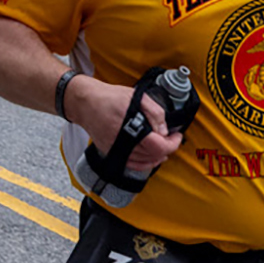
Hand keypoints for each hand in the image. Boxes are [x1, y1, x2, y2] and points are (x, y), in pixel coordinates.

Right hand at [69, 75, 183, 181]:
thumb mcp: (137, 97)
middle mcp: (123, 144)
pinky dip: (145, 163)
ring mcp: (116, 151)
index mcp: (131, 130)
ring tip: (163, 145)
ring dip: (157, 156)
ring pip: (144, 163)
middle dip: (167, 148)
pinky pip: (132, 165)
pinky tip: (151, 156)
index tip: (177, 136)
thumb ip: (155, 113)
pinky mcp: (111, 153)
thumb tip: (164, 130)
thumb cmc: (108, 98)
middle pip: (153, 156)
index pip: (159, 147)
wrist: (85, 103)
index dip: (173, 143)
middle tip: (171, 138)